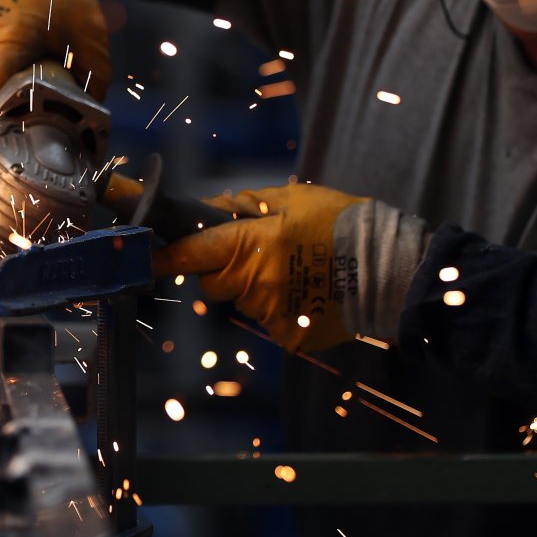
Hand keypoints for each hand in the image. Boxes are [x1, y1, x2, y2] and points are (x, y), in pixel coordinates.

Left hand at [155, 183, 367, 353]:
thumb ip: (249, 204)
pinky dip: (284, 310)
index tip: (145, 256)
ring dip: (258, 288)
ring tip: (298, 272)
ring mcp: (271, 313)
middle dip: (224, 269)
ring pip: (243, 301)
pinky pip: (271, 321)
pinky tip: (311, 294)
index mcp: (252, 244)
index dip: (164, 256)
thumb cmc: (344, 224)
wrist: (391, 269)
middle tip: (260, 255)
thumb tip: (214, 208)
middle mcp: (255, 282)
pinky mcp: (288, 337)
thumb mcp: (295, 199)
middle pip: (213, 282)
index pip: (191, 253)